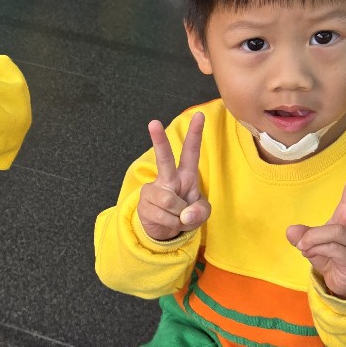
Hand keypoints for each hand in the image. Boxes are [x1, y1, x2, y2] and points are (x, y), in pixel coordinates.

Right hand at [138, 113, 209, 241]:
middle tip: (153, 122)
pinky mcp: (144, 204)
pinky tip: (169, 222)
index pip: (191, 152)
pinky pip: (164, 217)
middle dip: (159, 141)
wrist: (164, 231)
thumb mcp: (201, 213)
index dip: (195, 135)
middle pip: (164, 158)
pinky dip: (172, 225)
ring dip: (179, 217)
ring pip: (170, 202)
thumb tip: (184, 214)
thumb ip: (201, 211)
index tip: (199, 115)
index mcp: (185, 175)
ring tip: (177, 218)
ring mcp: (154, 190)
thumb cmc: (185, 214)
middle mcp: (168, 179)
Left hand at [285, 144, 345, 299]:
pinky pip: (333, 250)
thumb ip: (302, 234)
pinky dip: (317, 251)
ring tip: (303, 246)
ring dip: (314, 239)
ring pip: (336, 233)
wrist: (344, 283)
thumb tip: (292, 232)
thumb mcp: (312, 242)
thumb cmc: (331, 255)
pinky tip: (311, 256)